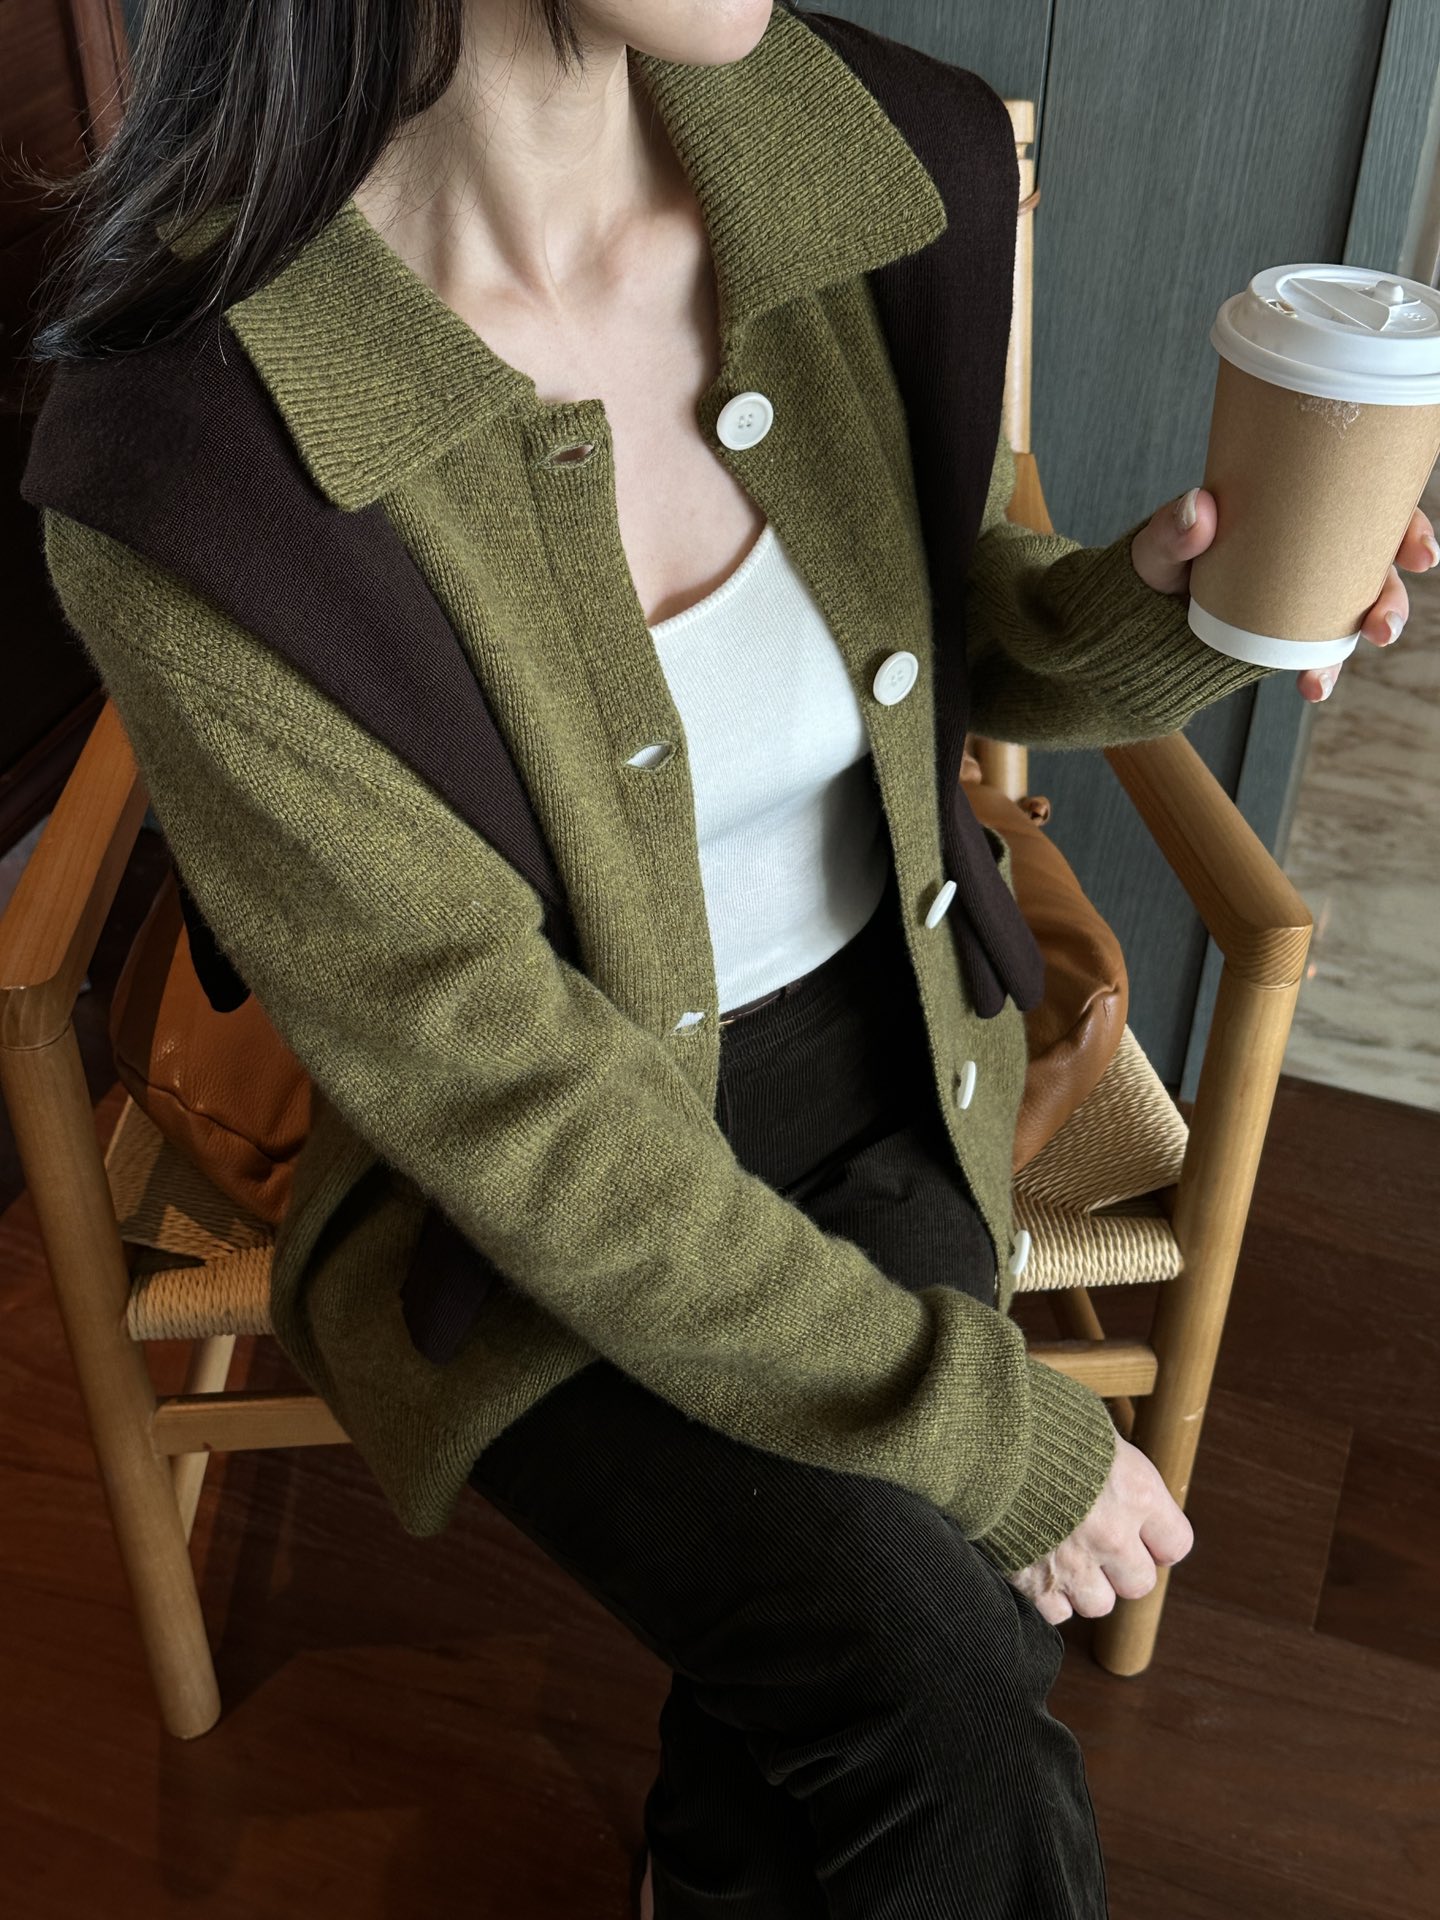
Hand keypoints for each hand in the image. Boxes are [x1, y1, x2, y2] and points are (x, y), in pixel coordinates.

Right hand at [1005, 1432, 1193, 1625]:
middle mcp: (1112, 1535)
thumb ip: (1113, 1464)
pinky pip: (1055, 1613)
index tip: (1142, 1534)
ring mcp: (1072, 1564)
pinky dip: (1046, 1595)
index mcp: (1136, 1491)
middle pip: (1139, 1583)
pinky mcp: (1032, 1582)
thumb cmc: (1034, 1417)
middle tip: (1095, 1543)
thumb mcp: (1090, 1426)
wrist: (976, 1433)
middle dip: (1120, 1567)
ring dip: (1083, 1584)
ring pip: (1098, 1603)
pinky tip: (1033, 1562)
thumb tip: (1119, 1474)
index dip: (1157, 1540)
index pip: (1175, 1543)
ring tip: (1060, 1552)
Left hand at [1130, 486, 1439, 703]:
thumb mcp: (1160, 544)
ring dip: (1356, 647)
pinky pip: (1317, 654)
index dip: (1408, 529)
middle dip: (1392, 601)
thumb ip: (1172, 529)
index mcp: (1303, 512)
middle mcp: (1315, 555)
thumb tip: (1199, 510)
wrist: (1139, 616)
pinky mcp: (1288, 637)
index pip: (1369, 509)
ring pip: (1353, 618)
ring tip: (1332, 670)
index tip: (1419, 555)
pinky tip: (1311, 688)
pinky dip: (1319, 672)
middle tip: (1382, 626)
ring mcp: (1305, 599)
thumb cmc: (1160, 564)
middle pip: (1377, 571)